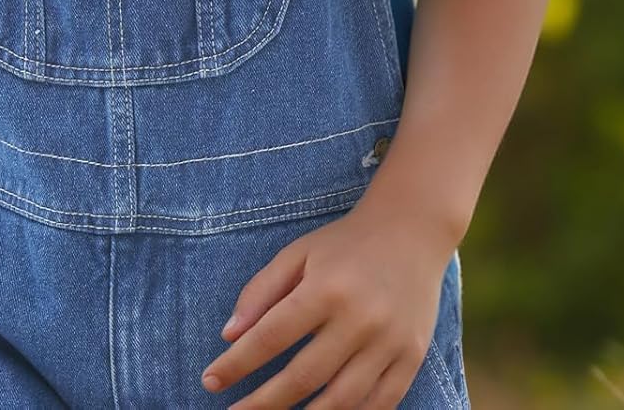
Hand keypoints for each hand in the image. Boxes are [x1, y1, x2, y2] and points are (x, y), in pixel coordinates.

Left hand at [199, 197, 452, 408]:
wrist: (411, 231)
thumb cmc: (344, 244)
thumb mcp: (297, 253)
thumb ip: (261, 291)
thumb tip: (229, 337)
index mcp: (325, 288)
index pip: (272, 336)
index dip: (238, 363)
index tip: (211, 380)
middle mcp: (360, 318)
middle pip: (303, 376)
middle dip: (263, 402)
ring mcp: (390, 342)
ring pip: (341, 400)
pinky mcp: (412, 358)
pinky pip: (380, 404)